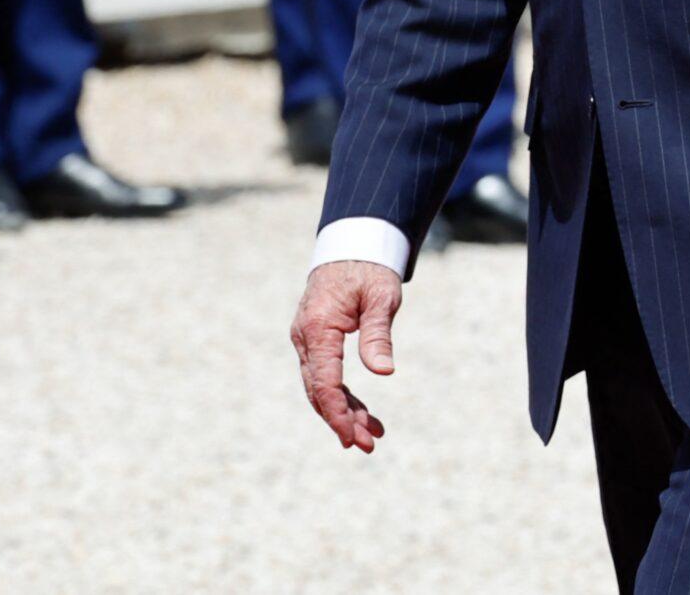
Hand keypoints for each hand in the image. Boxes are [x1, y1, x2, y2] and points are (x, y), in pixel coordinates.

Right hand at [291, 260, 402, 453]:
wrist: (352, 245)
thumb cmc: (369, 269)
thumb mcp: (381, 297)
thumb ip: (378, 334)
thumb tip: (383, 372)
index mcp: (318, 327)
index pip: (324, 382)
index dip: (337, 413)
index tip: (352, 437)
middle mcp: (305, 337)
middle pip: (319, 390)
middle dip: (342, 420)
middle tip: (369, 445)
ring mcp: (307, 340)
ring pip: (321, 387)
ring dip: (345, 412)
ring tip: (373, 436)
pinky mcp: (316, 342)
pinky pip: (326, 376)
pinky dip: (344, 396)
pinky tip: (364, 414)